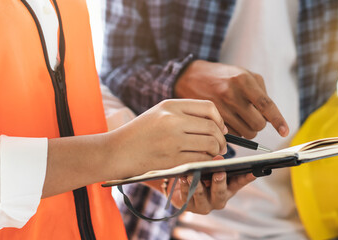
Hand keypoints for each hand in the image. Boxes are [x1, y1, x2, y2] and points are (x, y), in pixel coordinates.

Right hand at [110, 99, 227, 177]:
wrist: (116, 152)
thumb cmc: (140, 134)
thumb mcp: (159, 114)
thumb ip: (185, 115)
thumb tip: (218, 126)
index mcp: (170, 105)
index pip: (208, 107)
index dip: (219, 119)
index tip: (221, 129)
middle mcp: (172, 120)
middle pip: (212, 127)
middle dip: (221, 139)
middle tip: (221, 146)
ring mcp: (172, 140)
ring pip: (209, 144)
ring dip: (216, 151)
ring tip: (213, 155)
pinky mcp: (171, 159)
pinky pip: (201, 159)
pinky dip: (207, 162)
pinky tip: (203, 163)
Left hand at [166, 156, 255, 213]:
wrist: (182, 188)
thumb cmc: (202, 175)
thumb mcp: (212, 167)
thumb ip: (217, 162)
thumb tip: (218, 157)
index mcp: (228, 188)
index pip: (240, 182)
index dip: (247, 177)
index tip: (253, 171)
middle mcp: (218, 199)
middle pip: (221, 193)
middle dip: (220, 182)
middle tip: (219, 173)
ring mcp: (204, 205)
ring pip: (202, 196)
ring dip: (198, 185)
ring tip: (192, 175)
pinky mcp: (189, 207)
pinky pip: (186, 196)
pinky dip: (184, 186)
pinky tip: (183, 178)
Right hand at [175, 60, 288, 138]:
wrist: (192, 77)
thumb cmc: (225, 77)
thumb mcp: (245, 75)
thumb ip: (262, 94)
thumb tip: (271, 119)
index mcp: (243, 80)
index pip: (265, 104)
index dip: (278, 120)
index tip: (285, 132)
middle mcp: (231, 94)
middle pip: (258, 124)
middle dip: (260, 125)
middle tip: (254, 117)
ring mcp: (220, 107)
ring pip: (246, 133)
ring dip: (248, 130)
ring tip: (241, 117)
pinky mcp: (212, 119)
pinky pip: (233, 135)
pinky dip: (236, 131)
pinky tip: (229, 119)